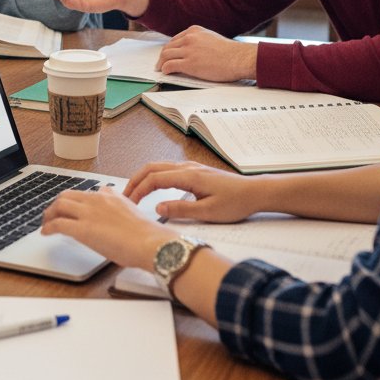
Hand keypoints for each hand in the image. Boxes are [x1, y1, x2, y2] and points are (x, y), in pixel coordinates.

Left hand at [42, 186, 167, 268]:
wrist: (149, 241)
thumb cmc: (144, 233)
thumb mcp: (129, 209)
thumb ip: (115, 203)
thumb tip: (108, 198)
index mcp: (107, 196)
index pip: (82, 193)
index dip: (71, 201)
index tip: (68, 208)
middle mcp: (95, 200)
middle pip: (66, 196)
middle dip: (56, 205)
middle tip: (52, 215)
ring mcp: (88, 213)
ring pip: (59, 206)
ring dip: (49, 215)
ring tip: (46, 224)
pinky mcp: (82, 229)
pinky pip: (58, 224)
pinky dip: (48, 227)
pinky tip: (46, 233)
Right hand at [123, 161, 263, 222]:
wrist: (255, 192)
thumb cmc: (235, 203)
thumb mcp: (208, 212)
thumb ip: (181, 209)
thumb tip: (158, 208)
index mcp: (189, 176)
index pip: (154, 179)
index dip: (138, 190)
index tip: (129, 203)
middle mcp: (188, 167)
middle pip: (152, 168)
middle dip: (135, 180)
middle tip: (124, 196)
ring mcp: (192, 167)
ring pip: (159, 166)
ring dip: (144, 177)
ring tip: (134, 192)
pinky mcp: (196, 171)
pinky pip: (168, 169)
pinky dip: (155, 176)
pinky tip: (154, 187)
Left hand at [156, 26, 256, 81]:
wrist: (239, 58)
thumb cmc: (230, 52)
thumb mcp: (211, 38)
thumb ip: (199, 41)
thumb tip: (191, 51)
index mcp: (194, 31)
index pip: (175, 39)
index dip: (170, 48)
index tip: (167, 54)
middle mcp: (189, 38)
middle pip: (168, 47)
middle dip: (162, 56)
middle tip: (160, 63)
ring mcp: (188, 50)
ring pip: (166, 55)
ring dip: (161, 63)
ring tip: (160, 69)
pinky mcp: (189, 63)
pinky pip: (170, 65)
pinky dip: (165, 69)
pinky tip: (165, 72)